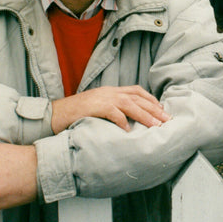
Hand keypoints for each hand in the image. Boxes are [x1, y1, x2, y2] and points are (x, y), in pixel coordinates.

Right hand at [50, 85, 170, 133]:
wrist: (55, 114)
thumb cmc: (77, 115)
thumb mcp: (98, 108)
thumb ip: (113, 110)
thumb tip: (130, 122)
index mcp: (111, 91)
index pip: (137, 91)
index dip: (151, 99)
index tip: (162, 109)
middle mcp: (109, 92)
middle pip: (138, 98)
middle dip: (154, 109)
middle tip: (167, 120)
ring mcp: (102, 98)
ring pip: (130, 104)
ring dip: (144, 115)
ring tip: (155, 126)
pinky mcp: (95, 106)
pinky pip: (113, 113)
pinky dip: (122, 121)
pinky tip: (128, 130)